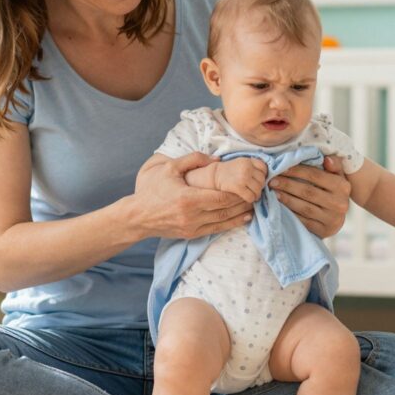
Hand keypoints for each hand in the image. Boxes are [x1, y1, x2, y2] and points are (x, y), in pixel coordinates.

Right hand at [133, 152, 251, 239]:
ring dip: (240, 214)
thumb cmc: (153, 190)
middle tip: (257, 194)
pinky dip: (231, 224)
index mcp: (188, 198)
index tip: (249, 186)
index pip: (221, 197)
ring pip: (224, 221)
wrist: (138, 216)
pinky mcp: (192, 235)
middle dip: (243, 202)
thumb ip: (194, 159)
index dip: (238, 193)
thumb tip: (217, 160)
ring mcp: (192, 227)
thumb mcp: (170, 168)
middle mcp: (192, 215)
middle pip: (226, 209)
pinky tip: (243, 218)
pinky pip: (216, 229)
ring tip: (254, 206)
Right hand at [213, 158, 267, 203]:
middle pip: (262, 180)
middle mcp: (247, 167)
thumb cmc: (229, 171)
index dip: (263, 175)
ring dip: (256, 195)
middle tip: (255, 190)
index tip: (257, 180)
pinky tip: (247, 198)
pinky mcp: (238, 187)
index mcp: (248, 160)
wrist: (214, 176)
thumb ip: (253, 167)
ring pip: (258, 190)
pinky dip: (251, 199)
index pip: (264, 168)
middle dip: (260, 187)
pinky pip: (251, 196)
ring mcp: (243, 177)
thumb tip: (267, 177)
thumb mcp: (241, 163)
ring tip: (252, 195)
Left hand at [270, 156, 350, 237]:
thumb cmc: (333, 190)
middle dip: (287, 185)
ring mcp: (332, 219)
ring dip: (286, 199)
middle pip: (308, 192)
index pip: (316, 175)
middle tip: (272, 180)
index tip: (281, 167)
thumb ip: (333, 164)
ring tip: (273, 192)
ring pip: (304, 207)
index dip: (297, 170)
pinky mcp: (324, 231)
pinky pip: (303, 221)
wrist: (338, 216)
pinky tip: (279, 206)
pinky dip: (290, 213)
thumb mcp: (337, 175)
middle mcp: (340, 204)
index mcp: (343, 186)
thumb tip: (327, 159)